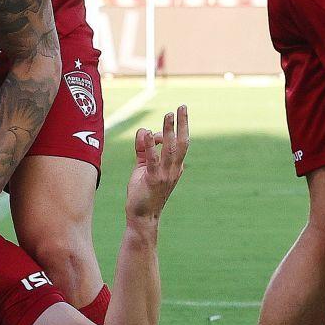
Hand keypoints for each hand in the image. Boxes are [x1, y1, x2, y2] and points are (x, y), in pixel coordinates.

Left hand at [124, 106, 189, 221]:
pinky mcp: (153, 179)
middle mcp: (173, 170)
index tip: (177, 113)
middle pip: (181, 143)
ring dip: (168, 131)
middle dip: (182, 124)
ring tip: (168, 115)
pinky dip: (150, 146)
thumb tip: (143, 132)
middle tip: (182, 107)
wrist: (142, 217)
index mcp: (175, 168)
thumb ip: (143, 150)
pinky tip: (147, 134)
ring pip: (169, 149)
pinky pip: (153, 160)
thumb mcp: (144, 168)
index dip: (178, 128)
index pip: (179, 144)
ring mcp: (165, 175)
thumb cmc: (143, 193)